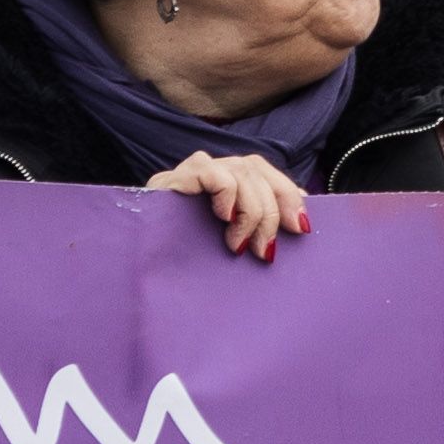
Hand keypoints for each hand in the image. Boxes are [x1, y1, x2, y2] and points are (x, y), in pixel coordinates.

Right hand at [147, 152, 308, 260]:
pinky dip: (225, 192)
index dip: (288, 193)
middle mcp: (209, 172)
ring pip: (239, 169)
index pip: (264, 171)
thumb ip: (259, 229)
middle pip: (255, 168)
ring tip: (238, 245)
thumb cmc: (189, 266)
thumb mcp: (233, 245)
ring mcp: (189, 174)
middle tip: (265, 251)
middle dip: (271, 210)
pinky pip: (208, 170)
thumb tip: (303, 223)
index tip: (303, 228)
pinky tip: (223, 217)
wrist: (140, 274)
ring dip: (251, 210)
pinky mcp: (170, 180)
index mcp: (225, 183)